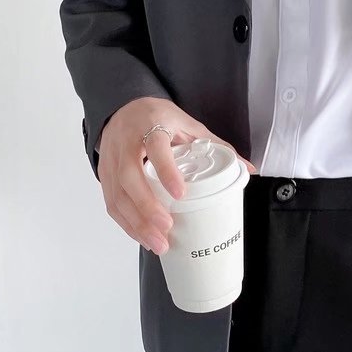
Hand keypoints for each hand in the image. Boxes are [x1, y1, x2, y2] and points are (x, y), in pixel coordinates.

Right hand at [96, 97, 255, 255]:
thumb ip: (216, 145)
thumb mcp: (188, 124)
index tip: (181, 194)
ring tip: (158, 243)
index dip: (167, 170)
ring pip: (117, 194)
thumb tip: (247, 169)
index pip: (156, 147)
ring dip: (136, 223)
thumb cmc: (159, 117)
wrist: (123, 108)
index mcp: (151, 125)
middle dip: (147, 206)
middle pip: (130, 176)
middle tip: (167, 228)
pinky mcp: (104, 175)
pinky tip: (142, 237)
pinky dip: (126, 224)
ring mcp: (111, 160)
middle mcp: (126, 142)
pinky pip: (111, 203)